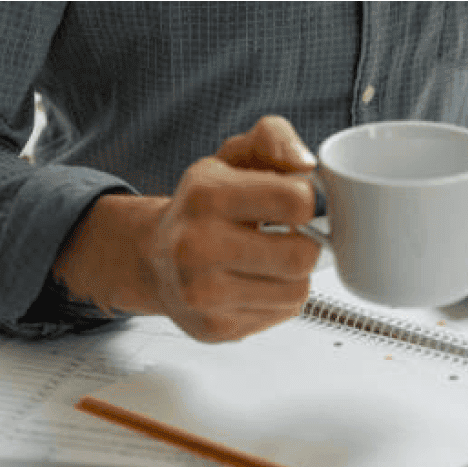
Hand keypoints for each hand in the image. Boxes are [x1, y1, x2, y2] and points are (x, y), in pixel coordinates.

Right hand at [52, 115, 321, 341]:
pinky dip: (278, 299)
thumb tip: (305, 163)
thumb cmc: (204, 206)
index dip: (313, 201)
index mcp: (207, 196)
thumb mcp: (233, 157)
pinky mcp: (215, 327)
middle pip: (302, 256)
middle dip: (308, 244)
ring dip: (295, 275)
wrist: (154, 257)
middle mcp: (197, 246)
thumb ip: (273, 138)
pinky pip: (281, 314)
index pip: (295, 202)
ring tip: (271, 260)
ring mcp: (203, 293)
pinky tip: (255, 282)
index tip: (303, 202)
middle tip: (292, 235)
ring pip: (297, 290)